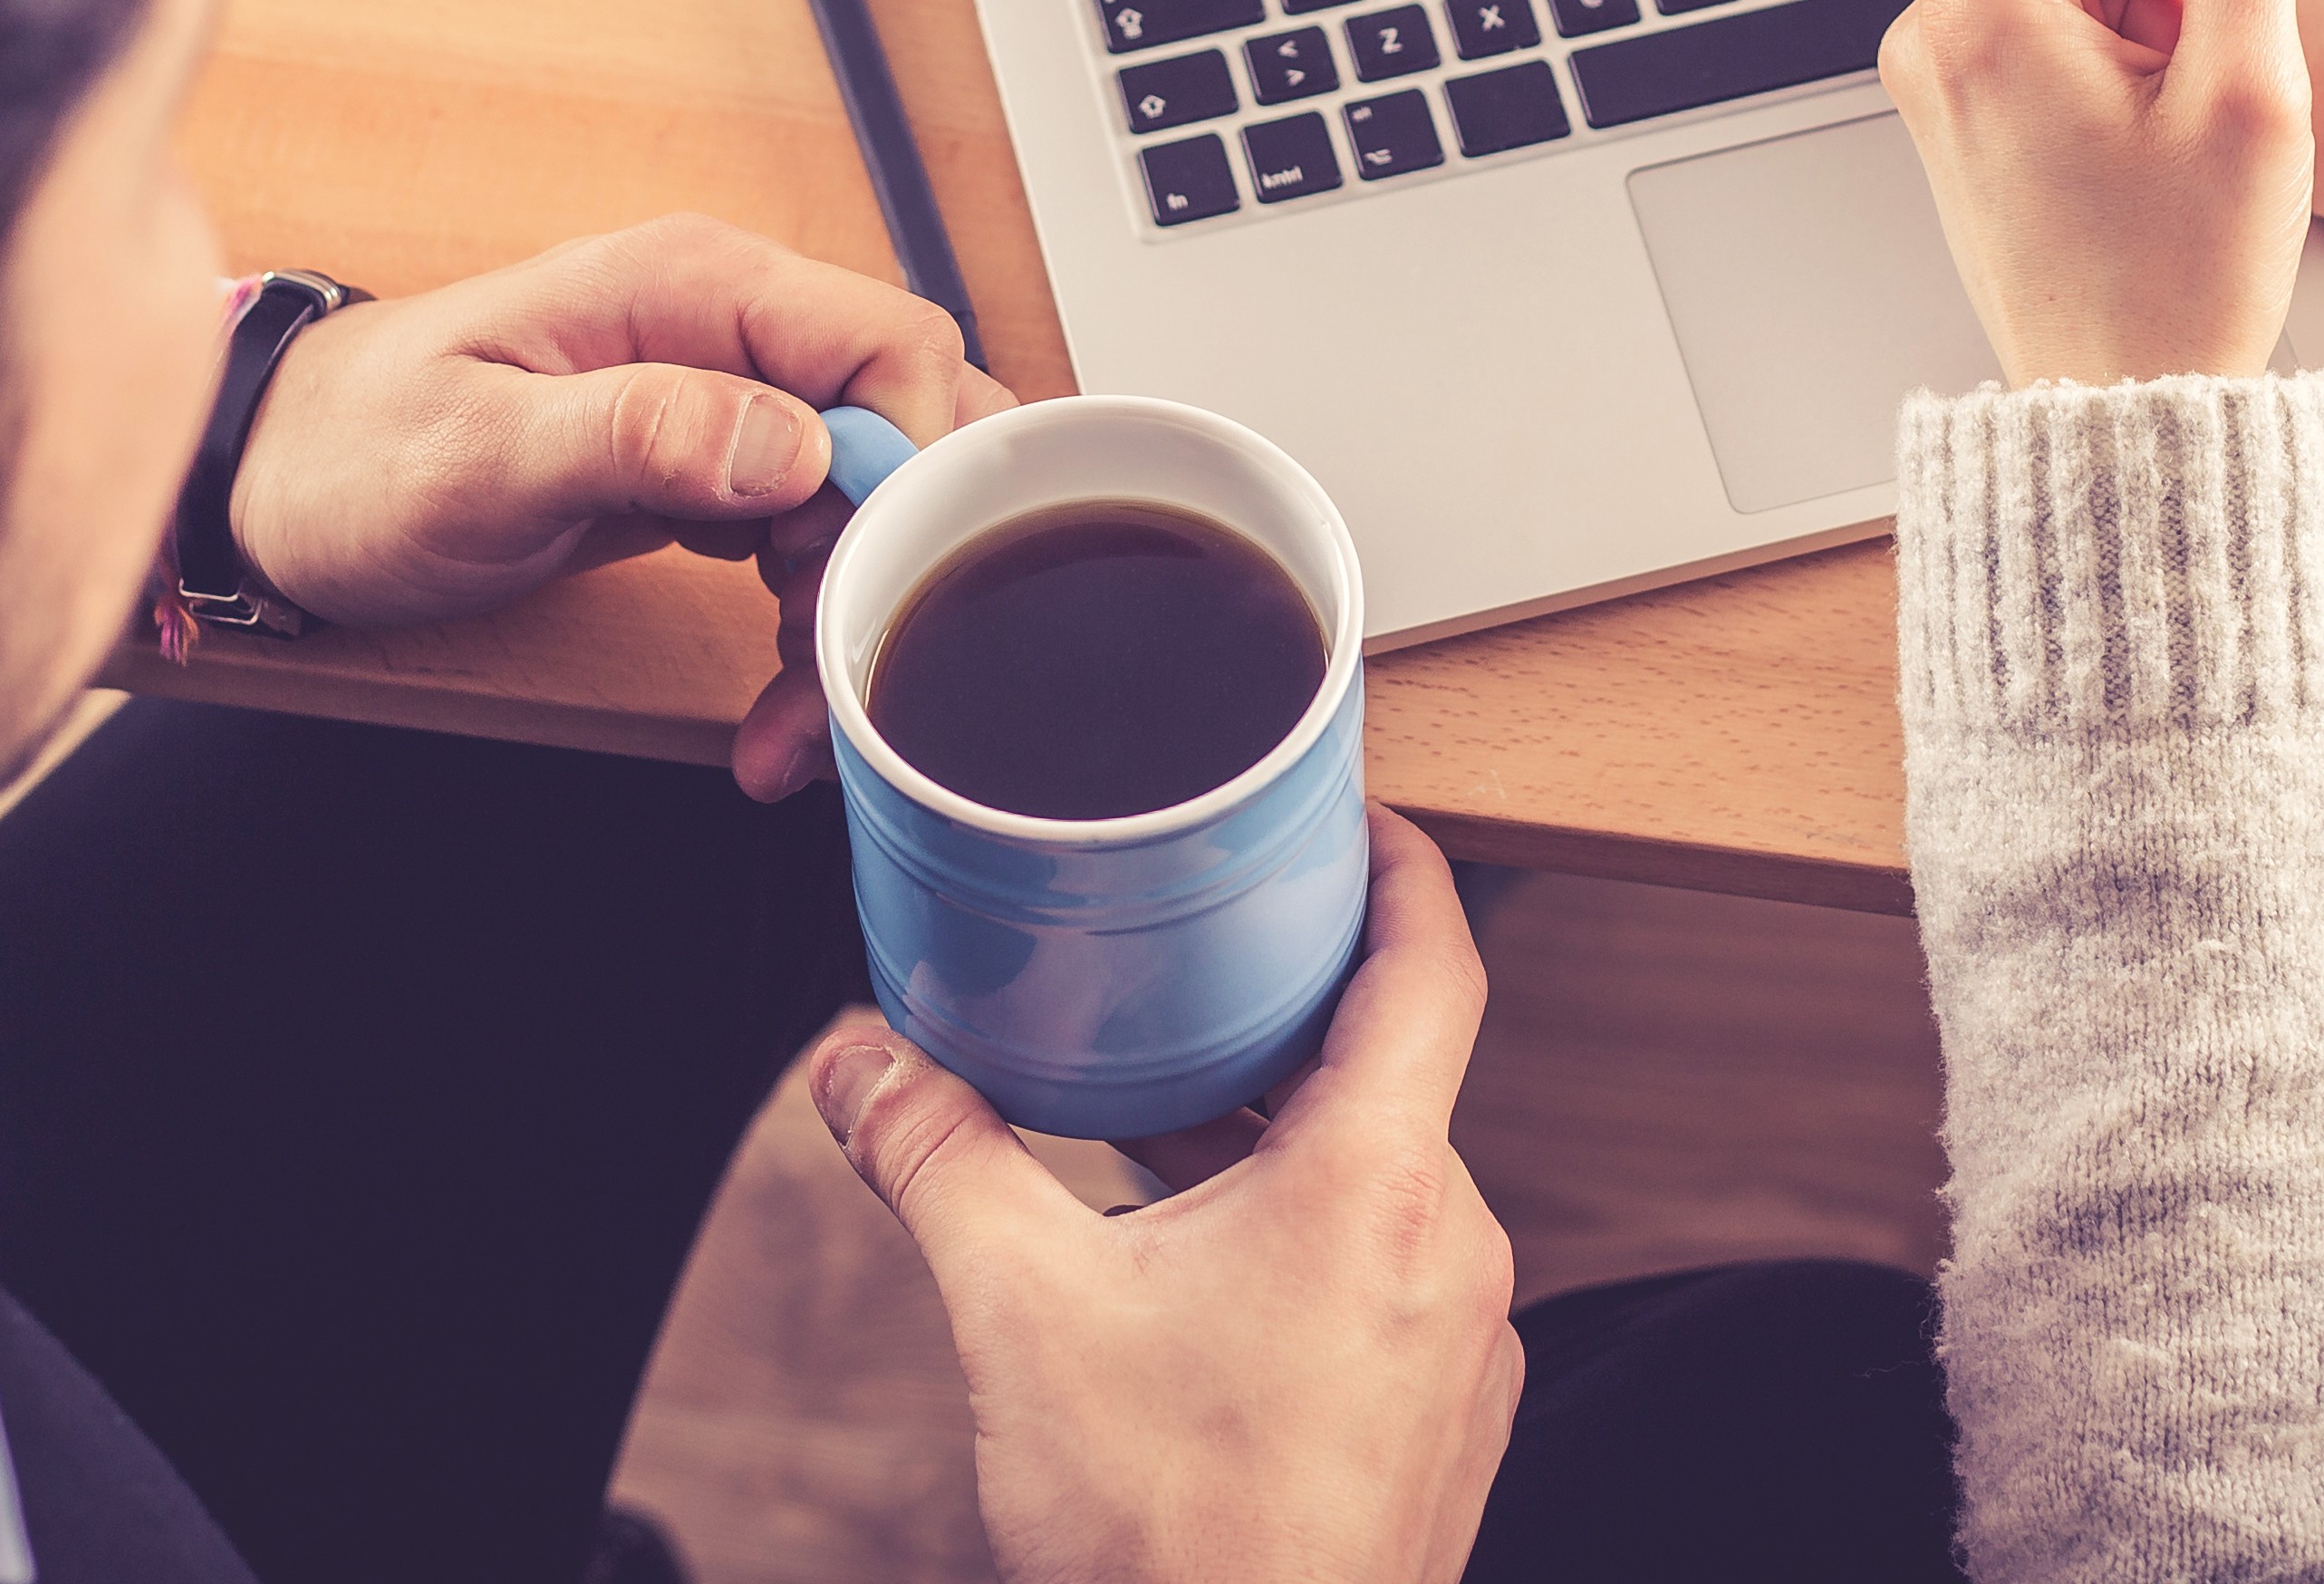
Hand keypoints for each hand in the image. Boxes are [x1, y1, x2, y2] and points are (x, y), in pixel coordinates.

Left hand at [225, 215, 1005, 797]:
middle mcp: (733, 331)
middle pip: (911, 430)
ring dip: (857, 615)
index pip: (894, 346)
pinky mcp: (715, 471)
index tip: (879, 582)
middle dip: (897, 562)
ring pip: (879, 501)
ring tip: (788, 719)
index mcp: (695, 287)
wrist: (275, 485)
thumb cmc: (351, 451)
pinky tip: (771, 701)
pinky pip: (820, 542)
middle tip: (828, 670)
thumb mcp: (478, 453)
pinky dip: (815, 628)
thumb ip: (637, 433)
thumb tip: (793, 442)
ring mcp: (729, 400)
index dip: (923, 467)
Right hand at [812, 807, 1521, 1583]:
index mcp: (1380, 1184)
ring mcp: (1466, 1345)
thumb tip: (857, 1063)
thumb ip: (936, 1158)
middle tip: (1197, 962)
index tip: (1356, 812)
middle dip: (1287, 1017)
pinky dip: (1308, 1242)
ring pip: (1385, 1183)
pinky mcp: (1449, 1424)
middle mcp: (1455, 1247)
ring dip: (1285, 1142)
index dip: (1402, 865)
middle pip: (1393, 1072)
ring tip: (1163, 1124)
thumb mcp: (1019, 1314)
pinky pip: (1392, 1279)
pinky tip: (1205, 1275)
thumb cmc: (1161, 1537)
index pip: (1435, 961)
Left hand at [1835, 0, 2316, 385]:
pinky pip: (2080, 7)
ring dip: (2168, 4)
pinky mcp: (1984, 95)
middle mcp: (1946, 27)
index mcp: (1989, 12)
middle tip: (2210, 71)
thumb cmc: (2173, 286)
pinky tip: (2166, 125)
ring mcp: (1958, 64)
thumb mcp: (2254, 104)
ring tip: (2186, 120)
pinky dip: (2145, 40)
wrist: (2124, 415)